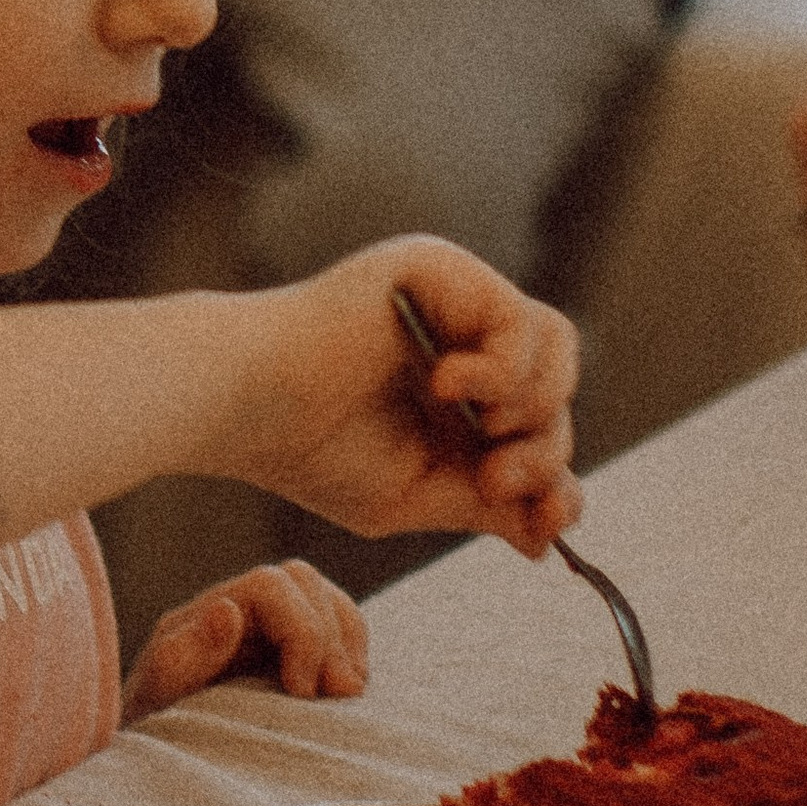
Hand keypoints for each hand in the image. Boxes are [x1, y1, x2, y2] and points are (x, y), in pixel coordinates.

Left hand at [121, 558, 368, 719]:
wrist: (161, 763)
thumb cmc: (154, 731)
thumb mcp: (158, 699)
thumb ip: (185, 655)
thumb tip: (227, 609)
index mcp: (207, 614)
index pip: (271, 585)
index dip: (302, 630)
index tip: (303, 692)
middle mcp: (242, 611)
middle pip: (304, 582)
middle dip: (330, 636)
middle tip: (340, 694)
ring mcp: (270, 631)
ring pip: (326, 599)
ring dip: (347, 642)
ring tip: (348, 694)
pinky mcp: (292, 657)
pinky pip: (337, 630)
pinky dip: (352, 653)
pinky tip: (347, 694)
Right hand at [223, 238, 580, 558]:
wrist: (248, 406)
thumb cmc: (309, 450)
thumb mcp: (414, 495)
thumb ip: (485, 505)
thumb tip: (550, 537)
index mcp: (454, 389)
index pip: (541, 423)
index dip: (558, 474)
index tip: (549, 521)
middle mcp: (460, 335)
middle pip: (558, 388)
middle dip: (543, 450)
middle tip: (494, 481)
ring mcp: (452, 297)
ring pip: (556, 343)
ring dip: (533, 404)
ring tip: (480, 428)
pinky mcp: (438, 268)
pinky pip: (519, 317)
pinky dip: (503, 367)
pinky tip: (447, 386)